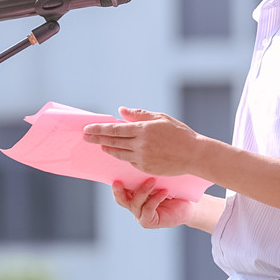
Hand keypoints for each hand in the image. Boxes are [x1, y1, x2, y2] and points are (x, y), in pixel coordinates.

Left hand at [83, 107, 200, 176]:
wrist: (194, 154)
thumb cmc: (179, 133)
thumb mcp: (161, 118)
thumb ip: (139, 115)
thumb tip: (120, 111)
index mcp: (143, 129)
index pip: (115, 129)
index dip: (99, 129)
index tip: (87, 129)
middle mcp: (141, 144)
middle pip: (112, 141)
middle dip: (97, 139)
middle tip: (85, 137)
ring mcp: (142, 158)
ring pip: (119, 153)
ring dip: (107, 148)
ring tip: (100, 145)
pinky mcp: (145, 168)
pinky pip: (130, 161)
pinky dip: (123, 156)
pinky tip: (118, 152)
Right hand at [112, 178, 196, 229]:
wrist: (188, 206)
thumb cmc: (174, 191)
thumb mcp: (159, 181)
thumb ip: (148, 176)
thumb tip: (141, 161)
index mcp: (133, 195)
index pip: (120, 189)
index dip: (116, 182)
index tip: (116, 172)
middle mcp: (134, 206)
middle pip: (120, 200)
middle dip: (118, 191)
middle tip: (118, 182)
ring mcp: (140, 216)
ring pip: (134, 204)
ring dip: (143, 191)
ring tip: (153, 180)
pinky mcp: (148, 222)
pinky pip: (147, 209)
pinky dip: (155, 199)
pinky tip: (164, 192)